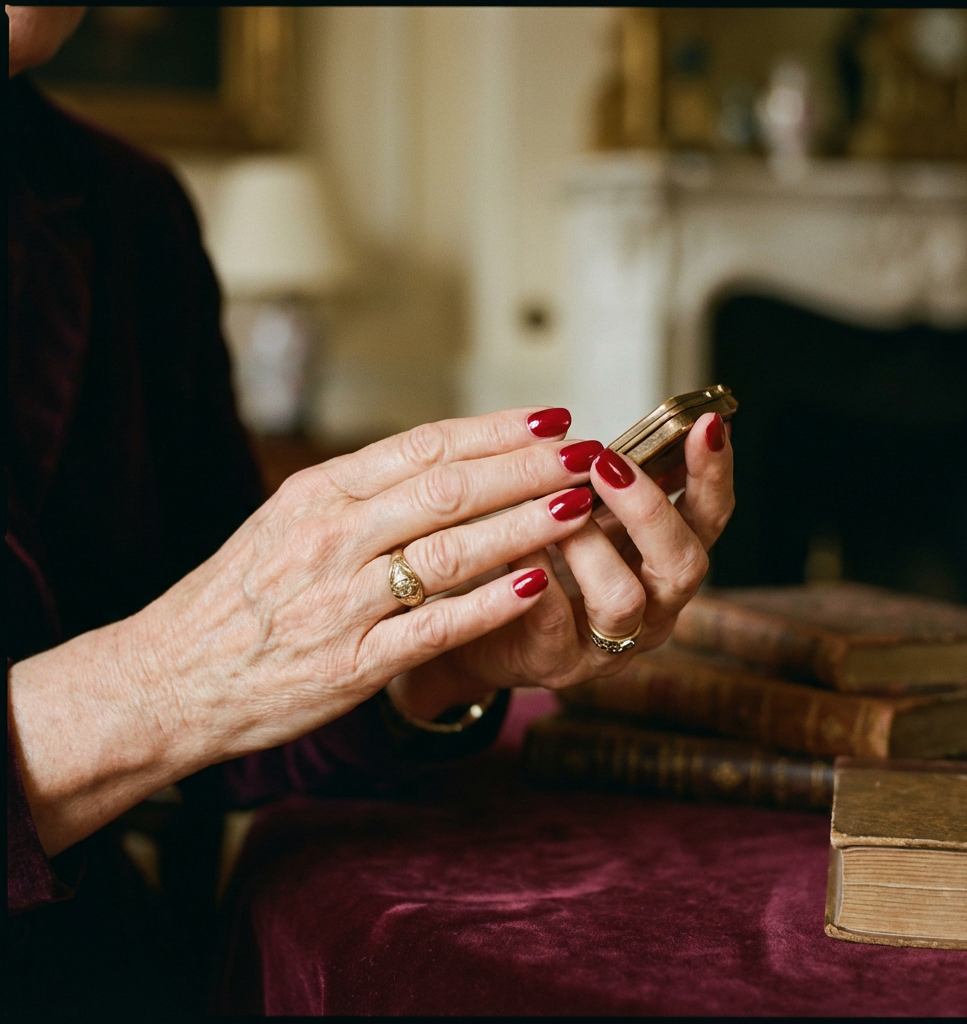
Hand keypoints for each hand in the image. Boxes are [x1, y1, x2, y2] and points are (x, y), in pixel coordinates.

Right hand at [10, 407, 600, 853]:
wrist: (167, 678)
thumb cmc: (236, 598)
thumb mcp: (286, 522)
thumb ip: (361, 494)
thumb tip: (444, 464)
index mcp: (317, 493)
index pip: (424, 446)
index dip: (497, 430)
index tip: (551, 418)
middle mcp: (331, 537)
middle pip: (449, 488)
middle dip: (527, 468)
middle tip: (586, 454)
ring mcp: (342, 601)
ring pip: (451, 550)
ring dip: (523, 524)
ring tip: (579, 507)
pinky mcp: (350, 664)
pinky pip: (434, 627)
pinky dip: (490, 603)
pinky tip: (537, 583)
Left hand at [396, 412, 733, 711]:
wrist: (478, 627)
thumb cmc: (539, 564)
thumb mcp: (582, 519)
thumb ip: (608, 487)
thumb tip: (618, 432)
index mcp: (664, 562)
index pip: (708, 518)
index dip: (713, 473)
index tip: (705, 424)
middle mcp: (652, 609)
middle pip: (684, 564)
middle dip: (648, 508)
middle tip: (605, 466)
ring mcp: (609, 644)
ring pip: (623, 598)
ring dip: (587, 544)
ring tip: (553, 509)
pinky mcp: (558, 663)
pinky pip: (554, 621)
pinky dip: (535, 573)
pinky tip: (516, 544)